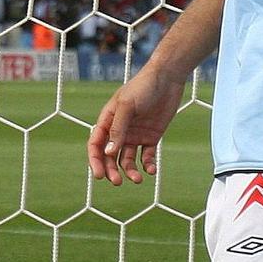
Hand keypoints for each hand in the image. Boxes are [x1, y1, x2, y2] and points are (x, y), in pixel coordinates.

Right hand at [87, 66, 181, 184]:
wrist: (167, 79)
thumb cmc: (142, 87)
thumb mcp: (127, 106)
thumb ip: (118, 129)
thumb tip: (109, 153)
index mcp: (107, 121)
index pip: (96, 145)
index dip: (95, 161)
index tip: (100, 175)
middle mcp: (119, 131)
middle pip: (110, 156)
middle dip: (112, 170)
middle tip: (117, 182)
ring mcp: (135, 135)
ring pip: (128, 159)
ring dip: (130, 171)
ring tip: (138, 179)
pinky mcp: (151, 137)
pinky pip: (146, 156)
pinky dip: (147, 165)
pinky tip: (151, 170)